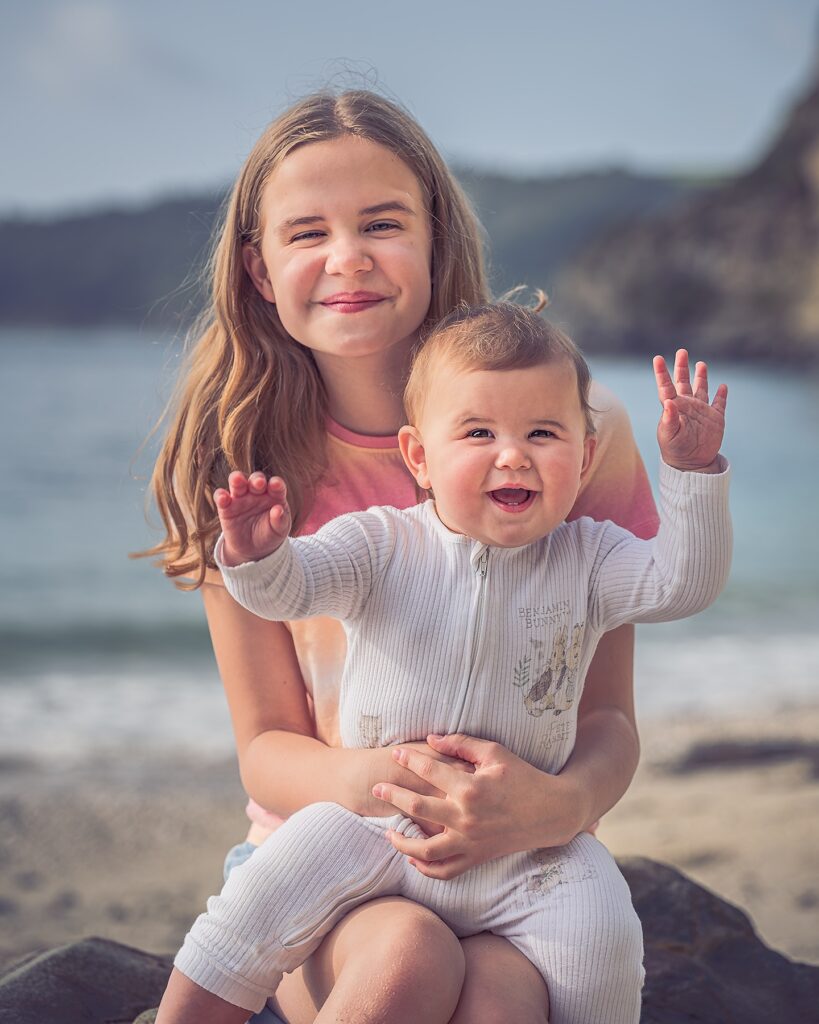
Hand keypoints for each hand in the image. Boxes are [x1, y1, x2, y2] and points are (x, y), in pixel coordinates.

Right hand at [213, 472, 291, 565]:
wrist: (253, 548)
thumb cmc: (270, 534)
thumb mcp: (279, 530)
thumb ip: (280, 520)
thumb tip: (279, 510)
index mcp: (274, 495)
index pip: (276, 485)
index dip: (276, 484)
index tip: (276, 485)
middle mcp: (257, 492)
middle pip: (256, 480)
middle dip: (257, 479)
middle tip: (258, 483)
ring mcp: (241, 497)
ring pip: (237, 482)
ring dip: (237, 479)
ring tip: (237, 480)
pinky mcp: (226, 507)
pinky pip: (221, 497)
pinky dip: (220, 495)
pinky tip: (222, 498)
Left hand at [371, 734, 581, 879]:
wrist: (550, 812)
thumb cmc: (523, 777)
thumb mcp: (494, 753)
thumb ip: (461, 744)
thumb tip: (431, 739)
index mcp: (470, 788)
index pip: (429, 771)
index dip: (409, 760)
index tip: (395, 754)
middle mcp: (466, 817)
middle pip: (418, 808)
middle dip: (393, 796)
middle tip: (377, 788)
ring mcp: (470, 842)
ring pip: (425, 850)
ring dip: (401, 842)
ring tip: (387, 832)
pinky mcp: (477, 857)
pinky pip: (445, 871)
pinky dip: (426, 869)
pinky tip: (413, 858)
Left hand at [653, 350, 726, 471]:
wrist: (691, 464)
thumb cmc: (674, 450)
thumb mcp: (669, 435)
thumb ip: (669, 419)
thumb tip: (668, 402)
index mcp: (673, 407)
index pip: (666, 386)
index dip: (662, 373)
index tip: (658, 358)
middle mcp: (687, 406)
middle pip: (684, 382)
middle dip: (682, 367)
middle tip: (682, 351)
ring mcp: (701, 411)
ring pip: (701, 389)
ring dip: (701, 377)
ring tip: (700, 364)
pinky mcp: (715, 419)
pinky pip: (719, 404)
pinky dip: (721, 395)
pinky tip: (723, 386)